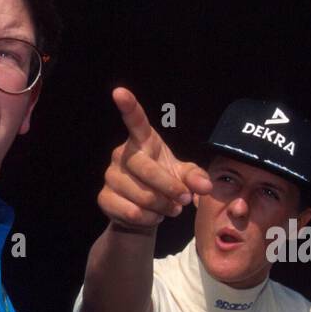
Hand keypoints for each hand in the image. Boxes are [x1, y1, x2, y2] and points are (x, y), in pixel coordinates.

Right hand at [98, 87, 212, 228]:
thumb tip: (206, 185)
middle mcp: (123, 154)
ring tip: (170, 208)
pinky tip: (153, 216)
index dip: (129, 107)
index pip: (136, 121)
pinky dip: (150, 219)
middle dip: (171, 188)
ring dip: (163, 207)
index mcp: (143, 142)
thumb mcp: (184, 177)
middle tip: (185, 200)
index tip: (119, 92)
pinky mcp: (104, 197)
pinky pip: (132, 212)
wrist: (145, 213)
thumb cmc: (165, 185)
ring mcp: (111, 176)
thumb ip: (196, 177)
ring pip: (142, 196)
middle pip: (147, 170)